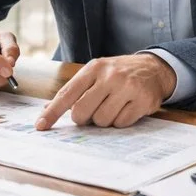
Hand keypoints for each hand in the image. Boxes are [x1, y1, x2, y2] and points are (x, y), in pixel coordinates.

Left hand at [35, 54, 176, 129]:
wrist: (154, 68)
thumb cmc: (119, 73)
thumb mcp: (95, 73)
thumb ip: (73, 90)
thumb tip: (48, 108)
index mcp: (93, 69)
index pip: (67, 94)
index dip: (53, 112)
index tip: (41, 126)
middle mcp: (110, 76)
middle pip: (82, 112)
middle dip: (84, 118)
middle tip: (92, 112)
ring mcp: (128, 88)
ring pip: (102, 121)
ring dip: (104, 120)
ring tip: (113, 107)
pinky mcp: (143, 101)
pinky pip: (121, 124)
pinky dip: (120, 121)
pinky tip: (126, 109)